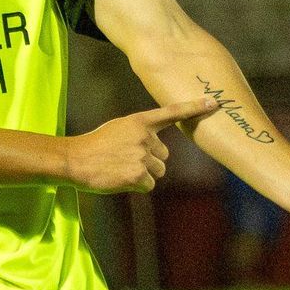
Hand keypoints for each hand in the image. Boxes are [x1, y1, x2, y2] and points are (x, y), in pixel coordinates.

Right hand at [67, 99, 217, 192]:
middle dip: (149, 161)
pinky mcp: (138, 174)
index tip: (213, 103)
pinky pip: (149, 185)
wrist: (75, 159)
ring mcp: (142, 155)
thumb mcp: (119, 129)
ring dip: (143, 174)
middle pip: (164, 155)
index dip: (194, 107)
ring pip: (158, 171)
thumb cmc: (95, 145)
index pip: (172, 112)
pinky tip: (120, 178)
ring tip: (121, 169)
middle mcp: (144, 136)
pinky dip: (137, 186)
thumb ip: (140, 134)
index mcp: (139, 121)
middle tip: (125, 160)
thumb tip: (157, 151)